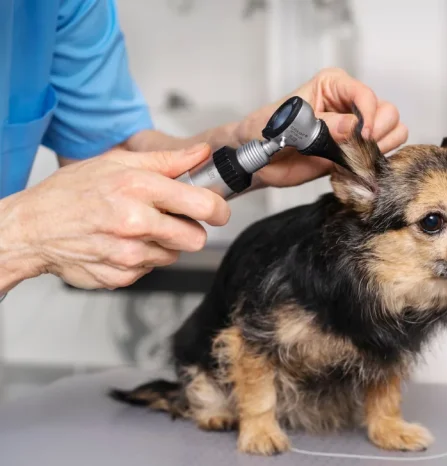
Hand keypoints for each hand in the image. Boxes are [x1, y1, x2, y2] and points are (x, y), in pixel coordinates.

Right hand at [0, 144, 229, 289]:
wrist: (32, 228)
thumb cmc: (71, 192)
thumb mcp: (117, 163)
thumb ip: (166, 160)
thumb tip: (202, 153)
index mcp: (138, 188)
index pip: (202, 205)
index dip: (218, 208)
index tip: (217, 210)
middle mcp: (135, 222)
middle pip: (196, 238)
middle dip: (189, 230)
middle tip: (170, 220)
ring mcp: (128, 253)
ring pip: (174, 255)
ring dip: (163, 244)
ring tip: (136, 229)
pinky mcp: (121, 276)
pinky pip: (150, 269)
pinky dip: (142, 259)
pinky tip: (121, 244)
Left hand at [234, 68, 408, 187]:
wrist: (257, 159)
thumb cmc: (265, 131)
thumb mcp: (290, 124)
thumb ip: (323, 125)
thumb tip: (353, 127)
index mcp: (333, 85)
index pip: (365, 94)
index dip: (368, 115)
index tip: (361, 135)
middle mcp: (349, 103)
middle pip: (388, 112)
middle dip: (378, 133)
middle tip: (357, 149)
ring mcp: (356, 128)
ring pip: (393, 131)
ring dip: (381, 148)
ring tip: (354, 158)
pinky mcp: (357, 151)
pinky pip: (385, 153)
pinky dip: (377, 162)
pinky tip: (354, 167)